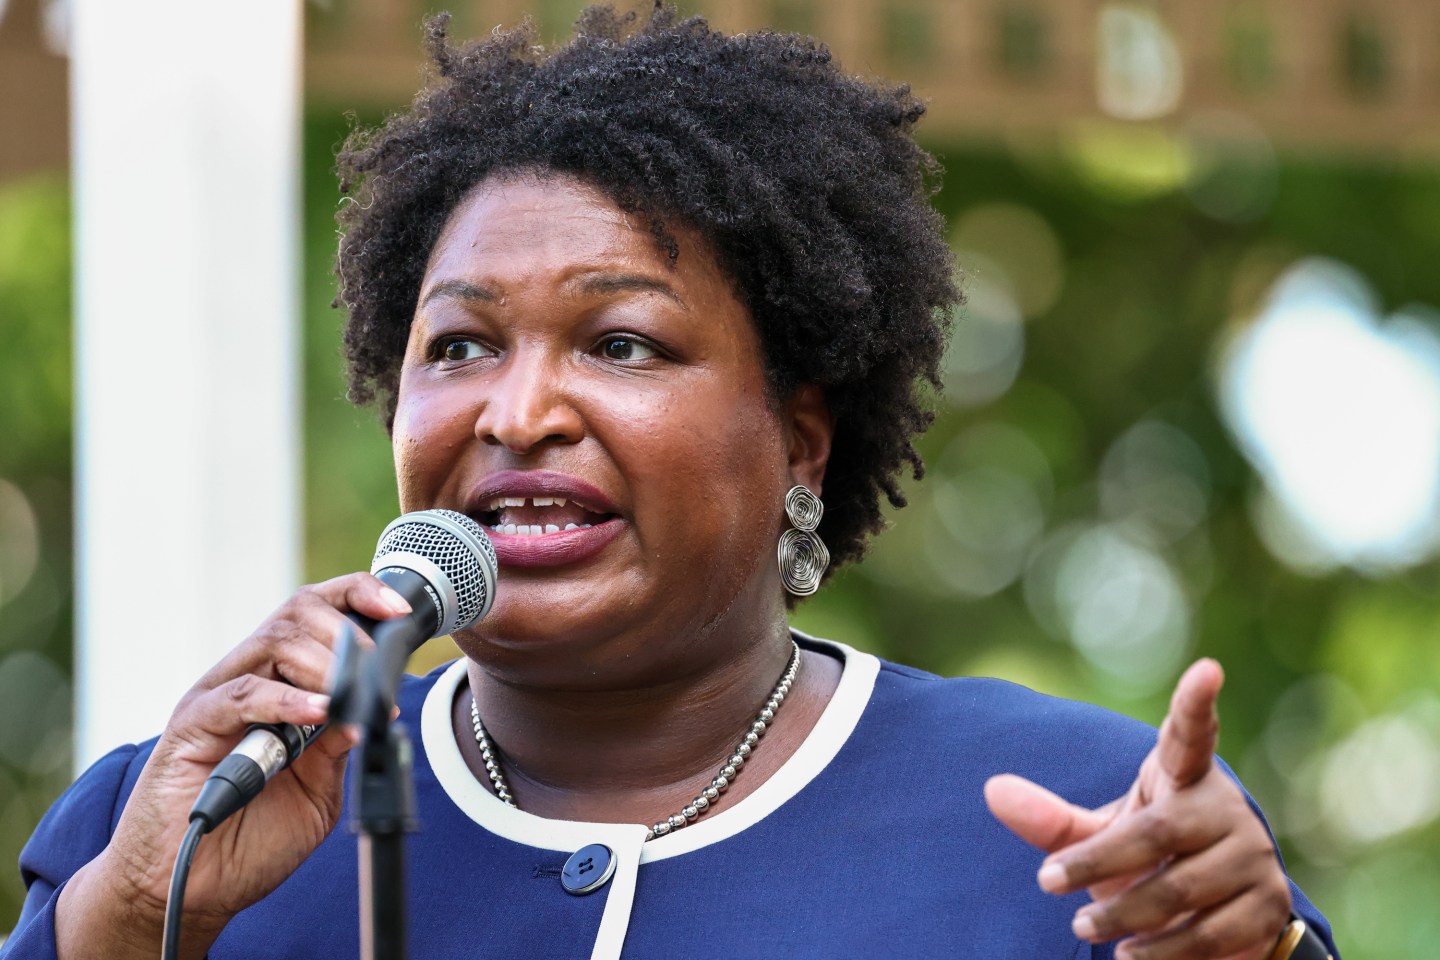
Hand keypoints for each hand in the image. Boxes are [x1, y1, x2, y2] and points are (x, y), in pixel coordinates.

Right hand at [54, 573, 411, 959]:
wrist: (197, 887)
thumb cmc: (253, 838)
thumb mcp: (317, 791)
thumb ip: (338, 748)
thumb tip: (371, 709)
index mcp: (282, 684)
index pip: (318, 614)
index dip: (358, 598)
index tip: (398, 613)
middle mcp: (250, 678)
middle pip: (298, 615)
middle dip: (347, 632)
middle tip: (373, 668)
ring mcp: (218, 697)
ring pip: (274, 641)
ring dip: (323, 662)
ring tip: (346, 694)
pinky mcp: (192, 726)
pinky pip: (241, 696)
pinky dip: (286, 700)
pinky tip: (317, 712)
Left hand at [984, 660, 1291, 959]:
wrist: (1219, 923)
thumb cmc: (1146, 862)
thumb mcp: (1099, 836)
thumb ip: (1050, 820)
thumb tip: (991, 789)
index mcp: (1183, 776)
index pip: (1190, 735)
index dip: (1196, 703)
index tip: (1207, 669)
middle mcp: (1225, 809)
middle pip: (1160, 829)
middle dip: (1101, 861)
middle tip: (1050, 885)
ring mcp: (1252, 857)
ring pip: (1182, 886)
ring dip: (1127, 914)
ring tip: (1087, 930)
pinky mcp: (1268, 907)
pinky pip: (1211, 933)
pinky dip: (1164, 950)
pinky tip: (1131, 956)